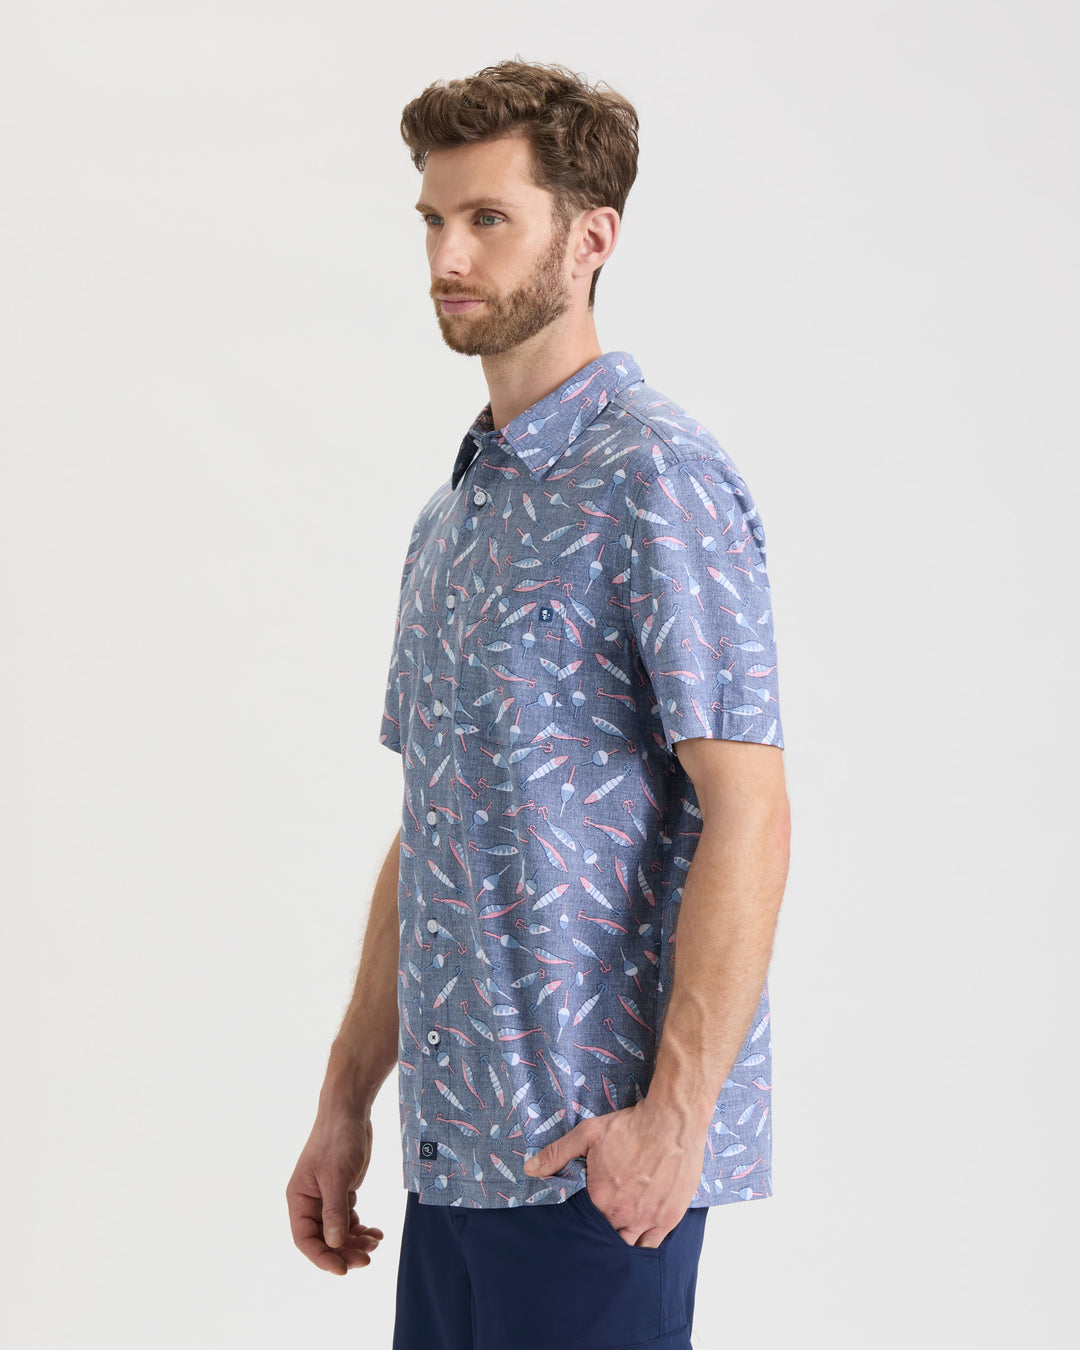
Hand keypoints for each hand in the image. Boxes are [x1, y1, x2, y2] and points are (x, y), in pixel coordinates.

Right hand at [286, 1109, 384, 1275]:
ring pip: (338, 1232)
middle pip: (323, 1239)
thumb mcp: (336, 1176)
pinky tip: (377, 1233)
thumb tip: (333, 1245)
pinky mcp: (342, 1191)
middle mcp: (310, 1202)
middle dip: (344, 1251)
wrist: (350, 1111)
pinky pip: (349, 1219)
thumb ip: (334, 1211)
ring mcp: (326, 1197)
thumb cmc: (337, 1139)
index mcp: (299, 1199)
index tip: (342, 1270)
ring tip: (375, 1243)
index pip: (305, 1239)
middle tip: (367, 1260)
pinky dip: (362, 1228)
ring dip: (355, 1242)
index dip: (322, 1258)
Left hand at [522, 1098, 704, 1247]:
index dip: (582, 1222)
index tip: (583, 1216)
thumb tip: (529, 1169)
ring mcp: (647, 1218)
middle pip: (605, 1238)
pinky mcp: (668, 1218)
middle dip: (600, 1234)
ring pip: (628, 1245)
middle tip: (601, 1221)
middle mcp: (622, 1214)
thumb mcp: (588, 1133)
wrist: (671, 1121)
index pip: (584, 1225)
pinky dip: (643, 1243)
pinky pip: (651, 1245)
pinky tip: (638, 1235)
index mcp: (600, 1198)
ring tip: (617, 1228)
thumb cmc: (630, 1126)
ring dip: (621, 1240)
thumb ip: (557, 1154)